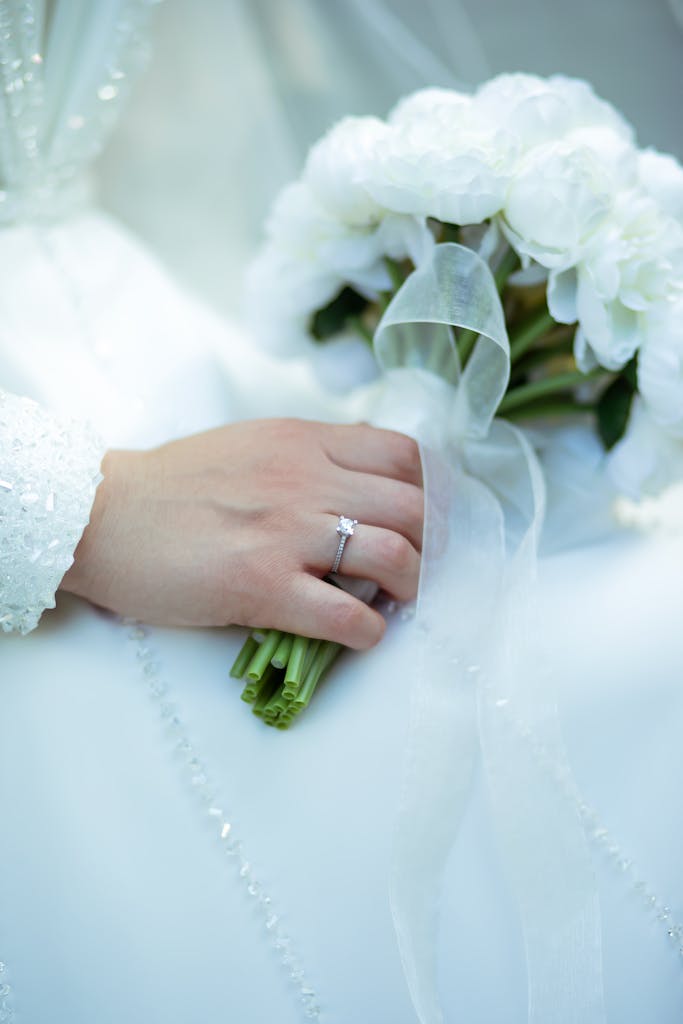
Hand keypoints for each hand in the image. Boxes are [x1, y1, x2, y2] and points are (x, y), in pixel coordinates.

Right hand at [61, 418, 422, 648]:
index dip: (431, 490)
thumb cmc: (172, 484)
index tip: (426, 519)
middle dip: (431, 544)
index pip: (404, 454)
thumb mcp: (251, 444)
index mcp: (304, 441)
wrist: (101, 515)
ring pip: (393, 555)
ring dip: (412, 585)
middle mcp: (306, 480)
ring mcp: (285, 533)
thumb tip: (361, 480)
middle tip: (421, 567)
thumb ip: (308, 455)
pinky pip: (345, 614)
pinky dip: (369, 630)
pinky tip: (361, 633)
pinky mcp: (261, 586)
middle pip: (412, 506)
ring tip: (399, 600)